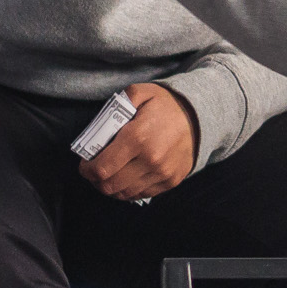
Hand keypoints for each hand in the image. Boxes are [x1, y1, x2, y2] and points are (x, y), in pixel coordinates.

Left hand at [82, 82, 197, 202]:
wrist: (201, 115)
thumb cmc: (166, 104)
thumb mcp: (140, 93)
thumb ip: (116, 106)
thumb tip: (98, 128)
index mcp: (138, 138)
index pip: (101, 168)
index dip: (86, 170)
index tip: (84, 164)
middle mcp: (150, 160)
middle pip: (109, 185)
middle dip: (95, 180)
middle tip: (94, 170)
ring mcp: (162, 173)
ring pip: (124, 194)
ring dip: (110, 187)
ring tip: (109, 174)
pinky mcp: (170, 181)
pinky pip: (141, 194)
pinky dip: (128, 190)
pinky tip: (126, 177)